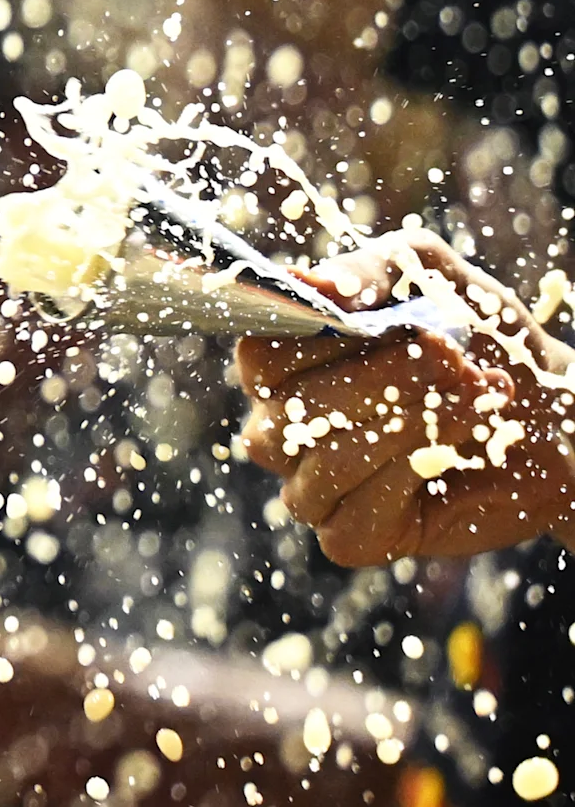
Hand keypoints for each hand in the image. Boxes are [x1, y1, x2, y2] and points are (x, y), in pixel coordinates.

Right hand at [236, 232, 574, 564]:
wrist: (556, 415)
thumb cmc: (484, 342)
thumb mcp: (432, 278)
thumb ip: (366, 270)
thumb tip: (309, 284)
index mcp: (286, 366)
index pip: (261, 355)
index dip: (326, 341)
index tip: (407, 326)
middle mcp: (282, 428)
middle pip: (294, 412)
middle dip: (392, 382)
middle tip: (459, 364)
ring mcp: (310, 486)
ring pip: (323, 466)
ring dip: (414, 428)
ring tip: (474, 403)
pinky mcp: (351, 537)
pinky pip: (350, 520)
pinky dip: (410, 483)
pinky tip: (450, 457)